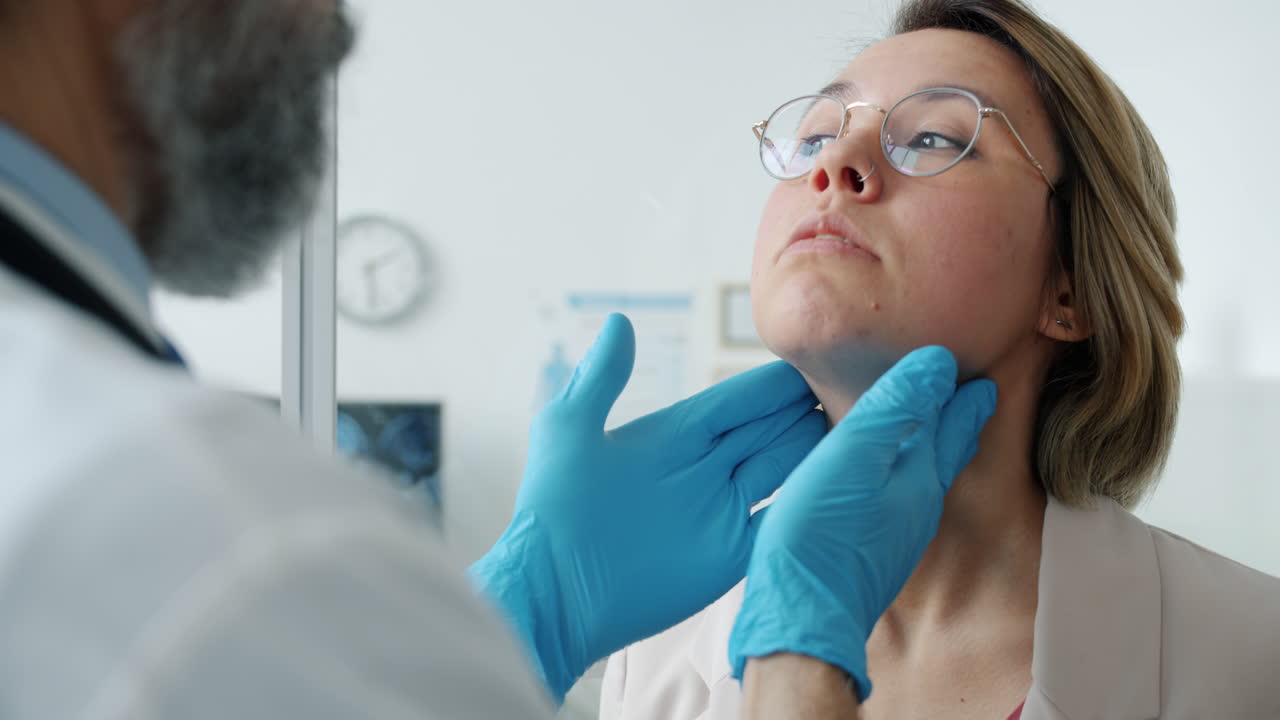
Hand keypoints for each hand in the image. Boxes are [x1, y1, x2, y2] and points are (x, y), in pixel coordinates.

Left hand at [469, 314, 825, 702]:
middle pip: (768, 431)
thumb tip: (621, 320)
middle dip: (806, 411)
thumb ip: (599, 377)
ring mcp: (719, 512)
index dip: (773, 384)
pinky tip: (841, 486)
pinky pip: (778, 523)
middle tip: (856, 389)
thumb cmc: (551, 509)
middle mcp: (702, 469)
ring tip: (863, 427)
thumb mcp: (568, 429)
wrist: (553, 592)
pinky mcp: (729, 556)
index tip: (813, 360)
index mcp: (671, 436)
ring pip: (782, 471)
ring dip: (816, 452)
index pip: (736, 401)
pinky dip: (807, 505)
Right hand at [727, 347, 996, 700]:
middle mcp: (916, 508)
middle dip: (957, 421)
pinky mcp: (868, 554)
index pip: (953, 425)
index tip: (984, 375)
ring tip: (924, 427)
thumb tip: (937, 361)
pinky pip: (893, 500)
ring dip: (928, 446)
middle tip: (971, 396)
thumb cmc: (822, 537)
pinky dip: (897, 475)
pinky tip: (877, 479)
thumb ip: (894, 408)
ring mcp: (894, 535)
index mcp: (920, 478)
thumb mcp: (855, 455)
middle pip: (945, 453)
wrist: (801, 618)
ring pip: (920, 477)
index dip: (965, 397)